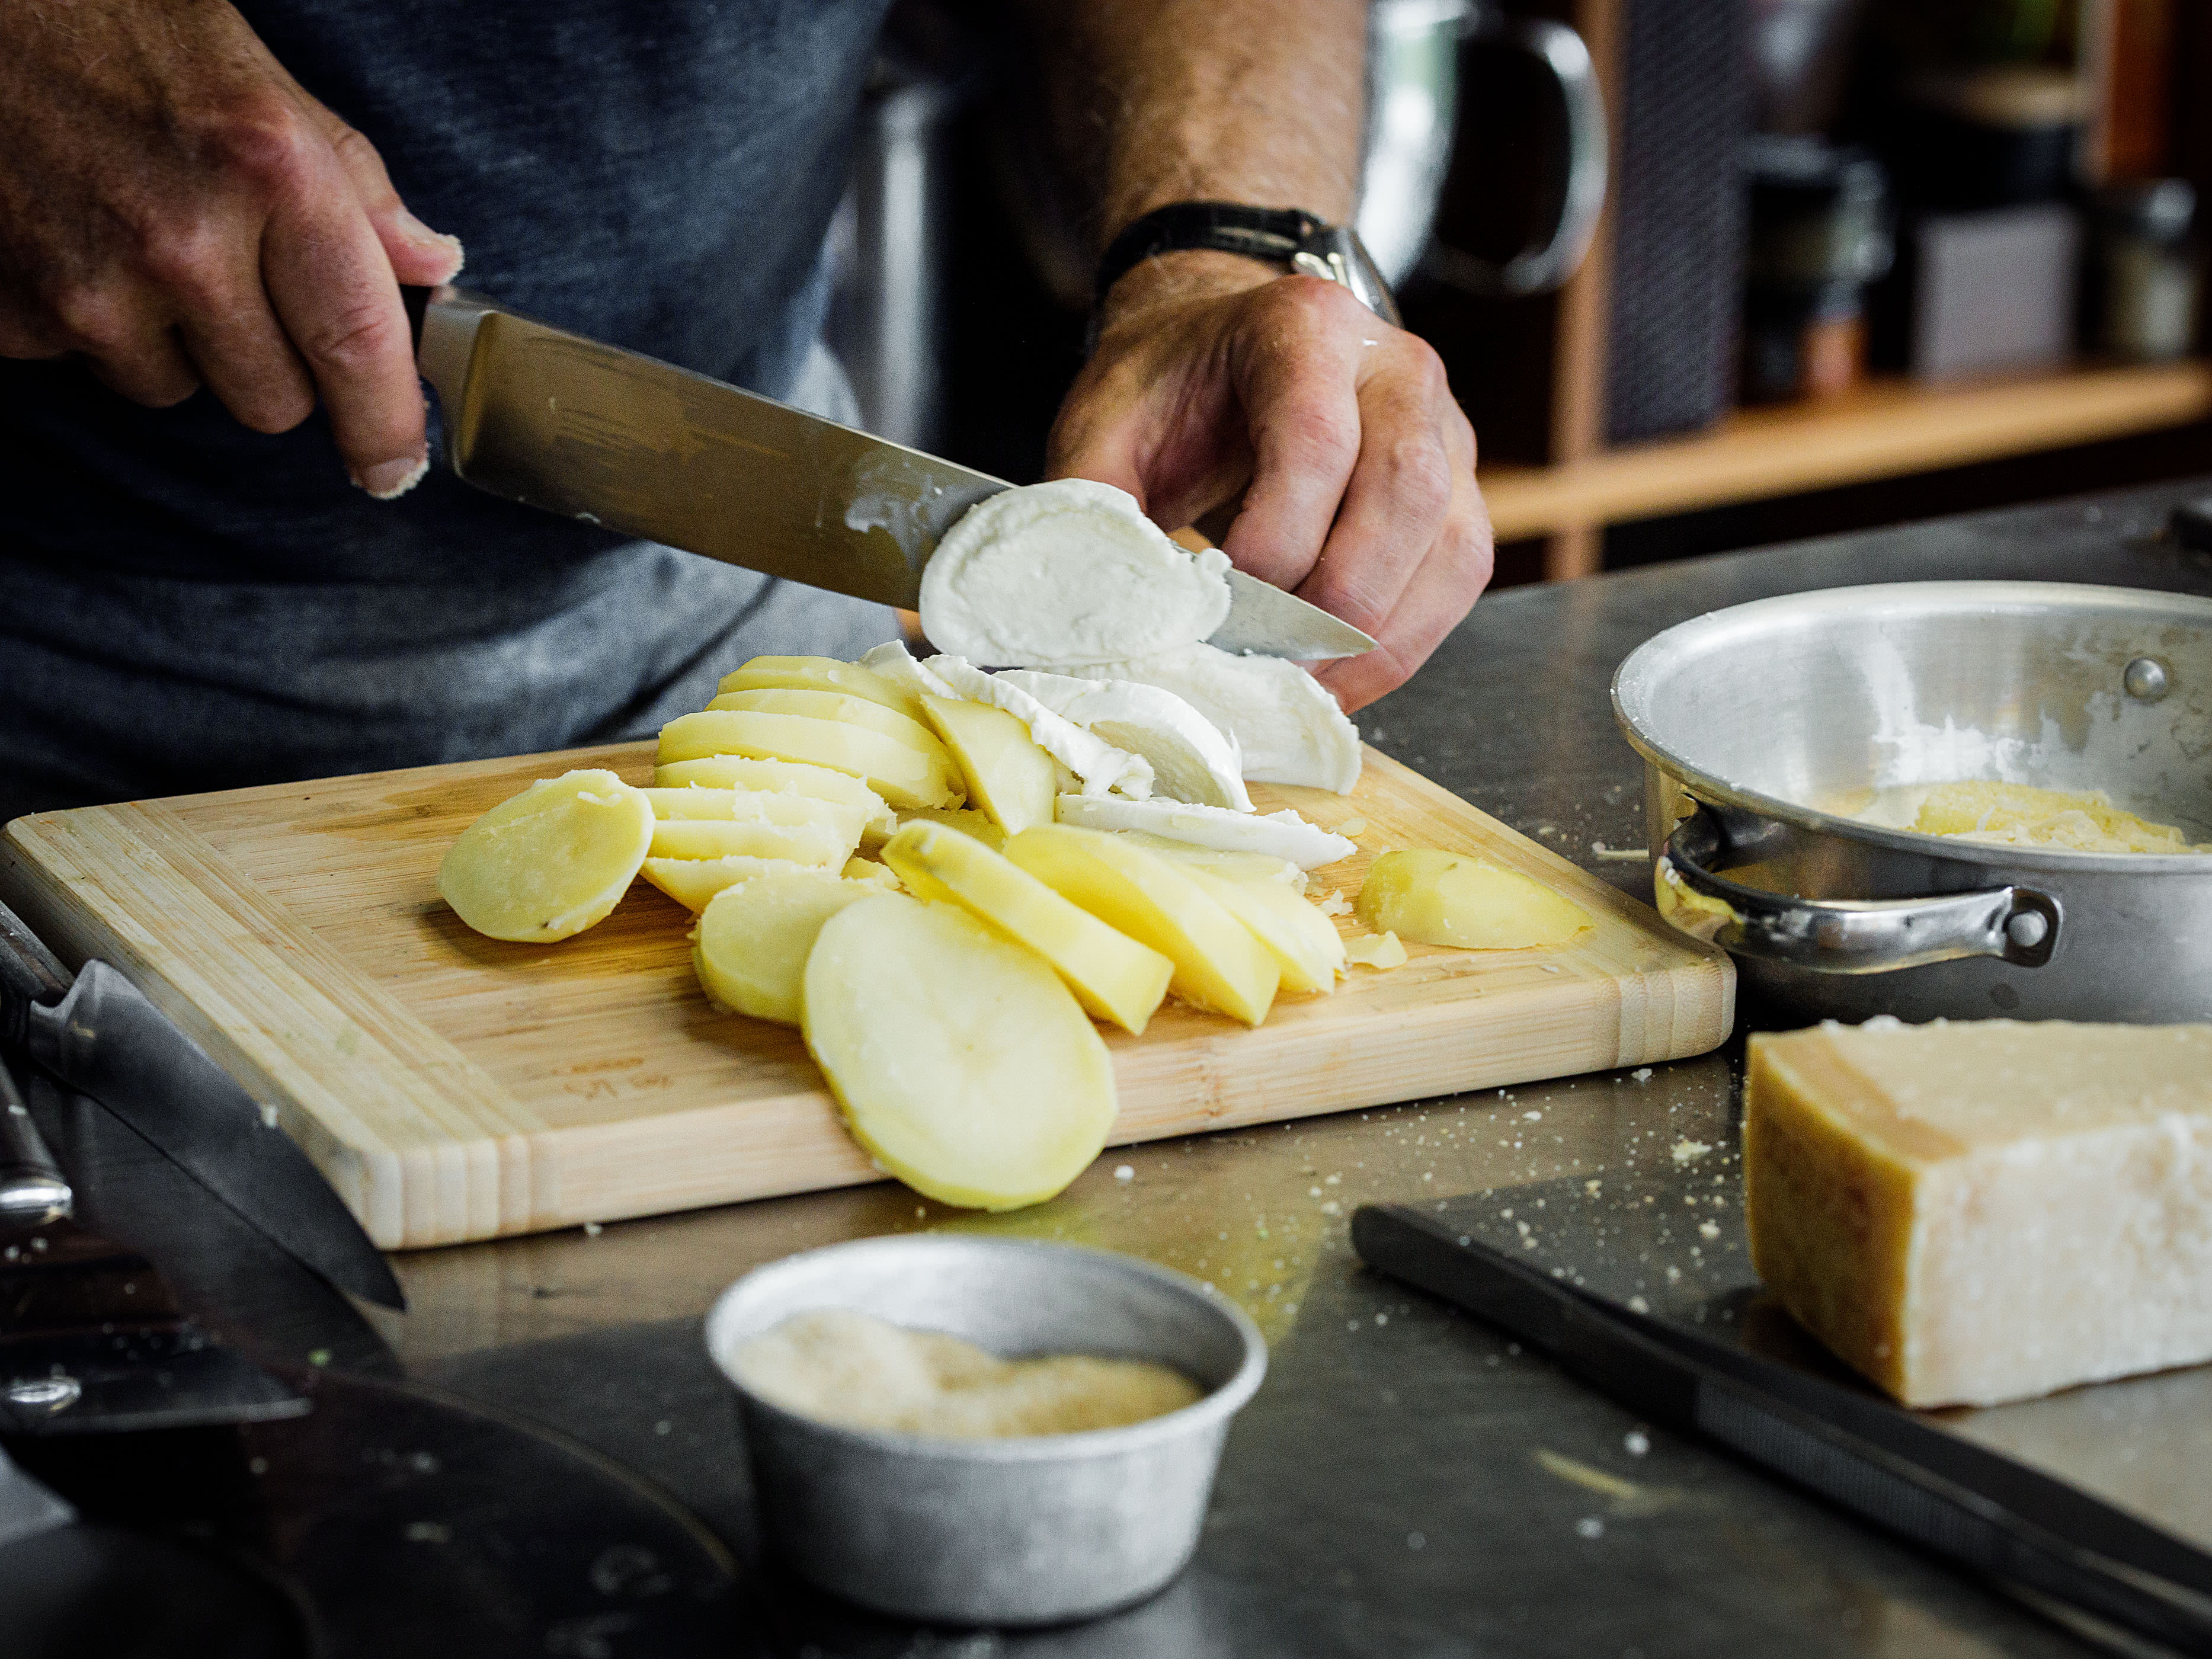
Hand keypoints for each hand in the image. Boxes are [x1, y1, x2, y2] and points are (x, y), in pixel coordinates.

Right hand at [0, 0, 463, 495]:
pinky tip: (78, 242)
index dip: (385, 425)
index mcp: (268, 175)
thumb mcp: (260, 85)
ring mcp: (92, 286)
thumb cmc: (119, 31)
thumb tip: (432, 265)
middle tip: (235, 277)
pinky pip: (93, 367)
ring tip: (141, 242)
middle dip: (272, 362)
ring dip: (178, 343)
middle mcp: (184, 243)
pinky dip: (96, 324)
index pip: (357, 343)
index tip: (394, 469)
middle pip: (275, 401)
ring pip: (181, 391)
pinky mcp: (17, 314)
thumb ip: (357, 186)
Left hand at [1046, 252, 1492, 711]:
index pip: (1317, 443)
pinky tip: (1343, 678)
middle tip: (1272, 673)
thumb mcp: (1106, 420)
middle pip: (1406, 493)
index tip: (1219, 609)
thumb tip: (1095, 608)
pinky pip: (1459, 574)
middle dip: (1338, 602)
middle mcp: (1395, 368)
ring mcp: (1444, 427)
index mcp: (1304, 328)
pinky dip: (1407, 640)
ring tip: (1308, 693)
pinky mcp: (1460, 485)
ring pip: (1452, 544)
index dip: (1277, 542)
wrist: (1225, 338)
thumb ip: (1092, 501)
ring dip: (1382, 636)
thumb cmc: (1171, 382)